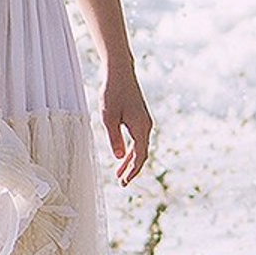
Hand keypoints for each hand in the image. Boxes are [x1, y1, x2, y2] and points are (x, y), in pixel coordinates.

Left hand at [101, 67, 151, 186]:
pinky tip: (123, 154)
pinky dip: (131, 149)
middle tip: (122, 183)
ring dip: (130, 160)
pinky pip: (137, 138)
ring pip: (139, 146)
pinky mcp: (139, 117)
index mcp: (141, 127)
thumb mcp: (109, 117)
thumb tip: (120, 157)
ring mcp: (144, 121)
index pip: (139, 155)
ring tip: (120, 173)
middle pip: (141, 153)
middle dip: (132, 169)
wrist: (120, 72)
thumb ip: (114, 138)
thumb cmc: (113, 92)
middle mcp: (146, 125)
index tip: (124, 182)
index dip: (132, 170)